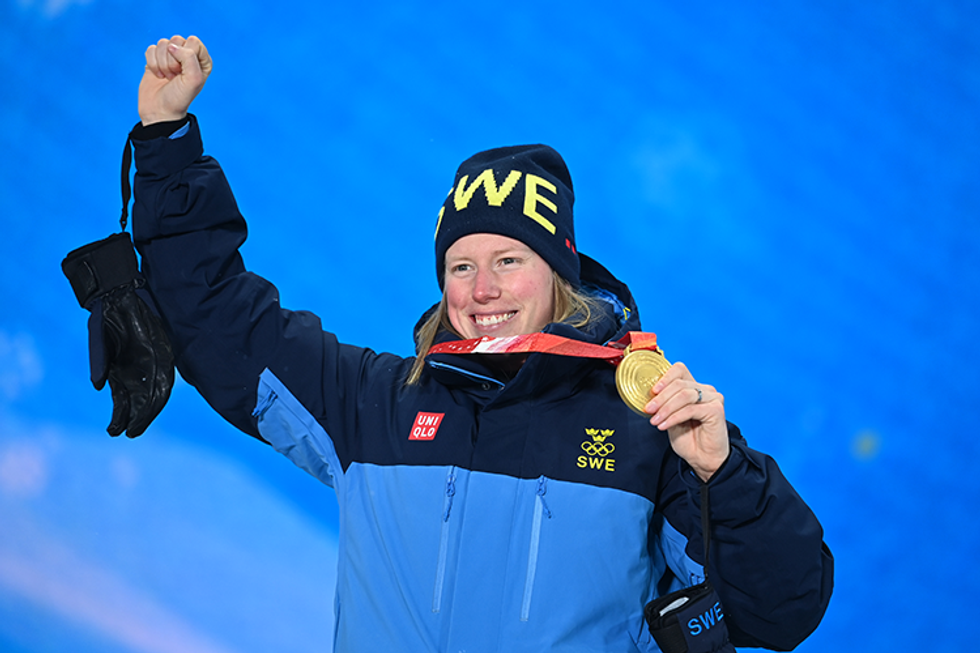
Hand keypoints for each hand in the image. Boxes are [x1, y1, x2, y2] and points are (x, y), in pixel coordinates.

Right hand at [138, 35, 211, 125]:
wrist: (160, 111)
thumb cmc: (180, 98)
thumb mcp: (193, 79)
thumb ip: (189, 57)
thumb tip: (172, 46)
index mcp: (202, 60)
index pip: (194, 41)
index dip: (186, 55)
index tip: (185, 72)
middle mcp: (187, 56)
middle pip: (177, 40)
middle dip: (172, 60)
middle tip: (175, 76)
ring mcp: (171, 56)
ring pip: (162, 43)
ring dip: (162, 63)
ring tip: (167, 77)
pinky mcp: (156, 58)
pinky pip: (151, 49)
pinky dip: (152, 63)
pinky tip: (158, 75)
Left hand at [644, 362, 728, 481]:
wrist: (703, 459)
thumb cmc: (689, 439)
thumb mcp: (670, 417)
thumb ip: (664, 404)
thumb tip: (649, 396)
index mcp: (694, 387)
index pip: (679, 370)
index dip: (664, 378)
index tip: (652, 391)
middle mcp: (705, 390)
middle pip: (679, 384)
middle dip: (660, 397)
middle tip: (649, 409)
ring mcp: (713, 398)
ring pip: (684, 395)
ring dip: (666, 408)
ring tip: (655, 420)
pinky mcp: (716, 410)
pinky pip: (690, 409)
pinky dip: (673, 417)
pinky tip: (664, 426)